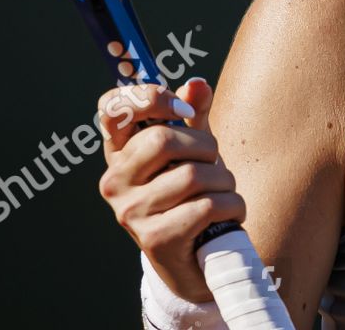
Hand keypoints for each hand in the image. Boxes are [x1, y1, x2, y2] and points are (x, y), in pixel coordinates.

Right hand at [96, 77, 245, 302]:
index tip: (183, 109)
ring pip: (192, 175)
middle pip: (162, 138)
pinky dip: (232, 206)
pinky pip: (207, 206)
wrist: (193, 261)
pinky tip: (229, 214)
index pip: (112, 108)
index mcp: (119, 154)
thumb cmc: (190, 195)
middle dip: (204, 146)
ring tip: (224, 191)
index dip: (148, 97)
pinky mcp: (155, 239)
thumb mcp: (191, 150)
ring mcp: (131, 212)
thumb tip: (196, 83)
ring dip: (224, 181)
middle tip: (213, 161)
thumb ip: (193, 115)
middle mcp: (115, 182)